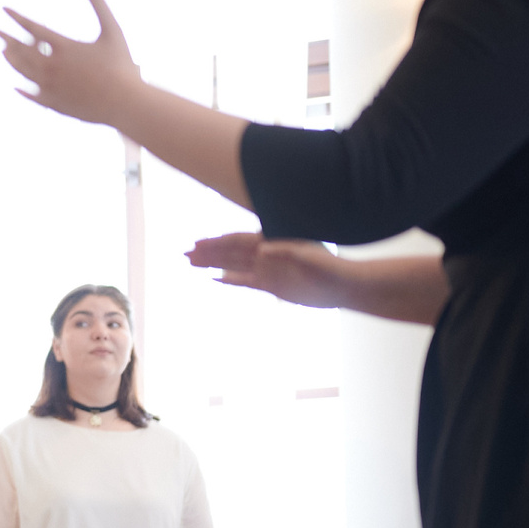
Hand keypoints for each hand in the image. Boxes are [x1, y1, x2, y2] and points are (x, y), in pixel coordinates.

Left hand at [0, 0, 140, 126]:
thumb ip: (99, 4)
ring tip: (4, 52)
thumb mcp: (113, 30)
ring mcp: (51, 87)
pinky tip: (18, 86)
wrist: (125, 102)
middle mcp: (52, 66)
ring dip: (12, 60)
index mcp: (63, 47)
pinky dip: (23, 89)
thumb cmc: (122, 65)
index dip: (16, 17)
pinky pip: (33, 95)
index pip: (32, 28)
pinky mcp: (54, 104)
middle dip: (8, 38)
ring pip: (23, 71)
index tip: (5, 10)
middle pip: (21, 49)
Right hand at [187, 233, 348, 309]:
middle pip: (230, 252)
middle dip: (208, 252)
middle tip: (185, 254)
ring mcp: (267, 270)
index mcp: (272, 243)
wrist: (343, 286)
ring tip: (192, 263)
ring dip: (213, 264)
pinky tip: (215, 279)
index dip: (217, 243)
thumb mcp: (310, 257)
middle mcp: (266, 254)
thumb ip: (285, 251)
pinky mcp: (271, 285)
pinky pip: (244, 282)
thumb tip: (262, 249)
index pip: (238, 242)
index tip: (198, 244)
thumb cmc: (329, 267)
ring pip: (233, 266)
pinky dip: (229, 280)